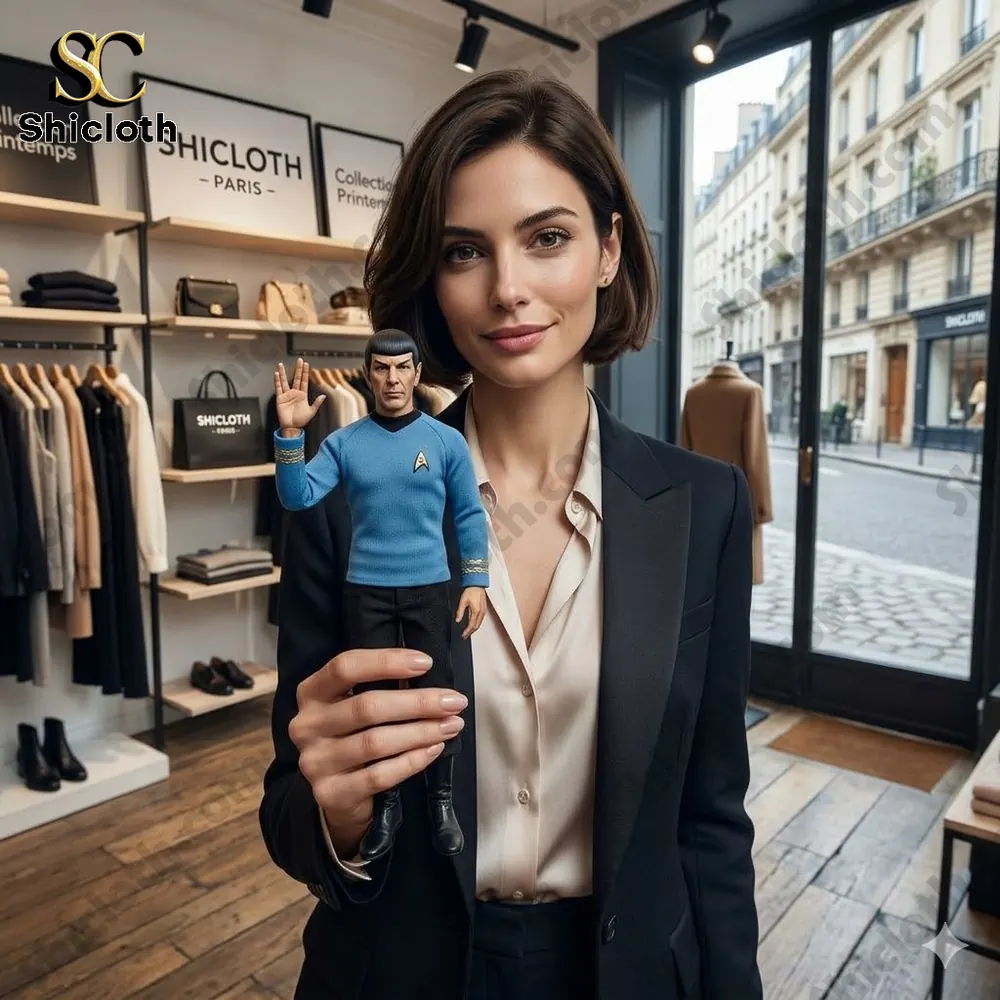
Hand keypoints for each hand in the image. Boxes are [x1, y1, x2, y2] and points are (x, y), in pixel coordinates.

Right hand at [275, 358, 325, 432]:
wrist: (292, 427)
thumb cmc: (301, 420)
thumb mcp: (311, 411)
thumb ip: (317, 403)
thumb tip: (324, 396)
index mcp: (302, 395)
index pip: (304, 381)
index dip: (305, 373)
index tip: (306, 364)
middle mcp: (294, 393)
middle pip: (296, 378)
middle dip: (297, 369)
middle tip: (299, 360)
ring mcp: (287, 395)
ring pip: (284, 381)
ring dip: (283, 373)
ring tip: (281, 364)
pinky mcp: (280, 398)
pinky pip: (278, 388)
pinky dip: (277, 381)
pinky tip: (277, 374)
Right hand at [289, 648, 467, 856]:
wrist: (337, 794)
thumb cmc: (354, 735)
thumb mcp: (355, 704)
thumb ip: (380, 686)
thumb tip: (427, 670)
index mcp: (311, 692)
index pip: (345, 667)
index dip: (386, 661)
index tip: (426, 663)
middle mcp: (306, 725)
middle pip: (367, 707)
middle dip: (418, 702)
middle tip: (455, 702)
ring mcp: (314, 761)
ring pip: (376, 742)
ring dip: (421, 732)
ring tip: (452, 725)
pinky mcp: (330, 793)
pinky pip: (378, 776)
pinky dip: (411, 761)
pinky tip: (433, 750)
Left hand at [456, 586, 485, 639]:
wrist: (477, 585)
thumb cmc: (471, 591)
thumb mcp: (463, 601)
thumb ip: (460, 612)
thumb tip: (458, 620)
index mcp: (476, 611)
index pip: (471, 625)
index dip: (467, 632)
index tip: (463, 635)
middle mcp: (481, 612)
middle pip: (476, 626)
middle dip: (470, 632)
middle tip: (465, 636)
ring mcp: (483, 611)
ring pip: (479, 624)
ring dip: (474, 629)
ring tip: (468, 632)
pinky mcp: (484, 609)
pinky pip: (481, 620)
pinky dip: (477, 624)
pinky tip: (473, 624)